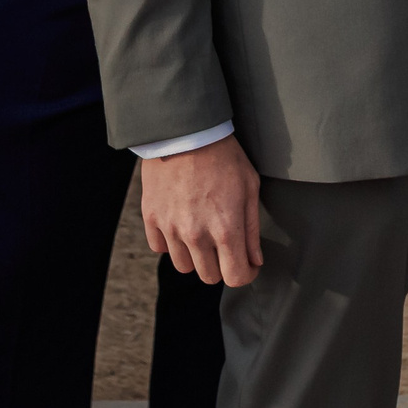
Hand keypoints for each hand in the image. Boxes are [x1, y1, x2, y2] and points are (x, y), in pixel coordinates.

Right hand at [140, 135, 261, 286]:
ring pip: (183, 266)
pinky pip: (160, 247)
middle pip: (209, 276)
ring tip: (201, 234)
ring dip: (194, 256)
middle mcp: (196, 235)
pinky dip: (170, 242)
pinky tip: (180, 224)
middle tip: (224, 246)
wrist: (184, 130)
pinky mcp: (152, 217)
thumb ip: (252, 229)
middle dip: (221, 266)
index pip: (236, 277)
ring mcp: (171, 227)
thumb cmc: (223, 155)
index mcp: (226, 229)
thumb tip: (255, 259)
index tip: (247, 265)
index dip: (246, 274)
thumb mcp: (249, 187)